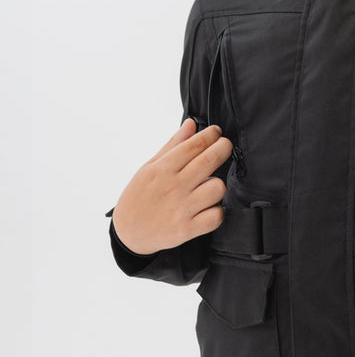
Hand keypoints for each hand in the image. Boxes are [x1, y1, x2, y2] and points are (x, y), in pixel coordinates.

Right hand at [112, 119, 233, 254]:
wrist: (127, 233)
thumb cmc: (139, 196)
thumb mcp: (150, 166)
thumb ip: (174, 144)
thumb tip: (191, 123)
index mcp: (163, 169)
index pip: (195, 144)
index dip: (211, 134)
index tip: (216, 132)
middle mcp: (174, 187)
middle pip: (211, 160)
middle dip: (224, 147)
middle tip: (224, 146)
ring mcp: (182, 209)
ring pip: (217, 187)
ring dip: (217, 184)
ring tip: (208, 185)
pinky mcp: (187, 229)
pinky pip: (216, 216)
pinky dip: (216, 211)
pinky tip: (208, 207)